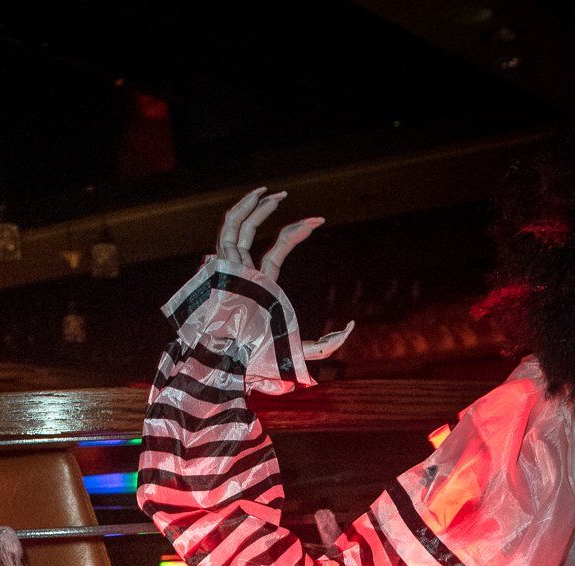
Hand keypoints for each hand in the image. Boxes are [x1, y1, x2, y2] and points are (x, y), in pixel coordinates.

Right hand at [214, 186, 354, 366]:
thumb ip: (326, 344)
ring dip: (251, 206)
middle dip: (263, 209)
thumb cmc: (263, 362)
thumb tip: (350, 328)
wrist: (236, 365)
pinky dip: (242, 213)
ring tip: (271, 191)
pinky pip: (230, 233)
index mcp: (256, 287)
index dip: (294, 233)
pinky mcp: (224, 268)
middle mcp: (240, 275)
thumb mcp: (301, 351)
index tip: (319, 221)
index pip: (273, 252)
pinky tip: (260, 198)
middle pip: (248, 234)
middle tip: (284, 193)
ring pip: (235, 229)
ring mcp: (230, 271)